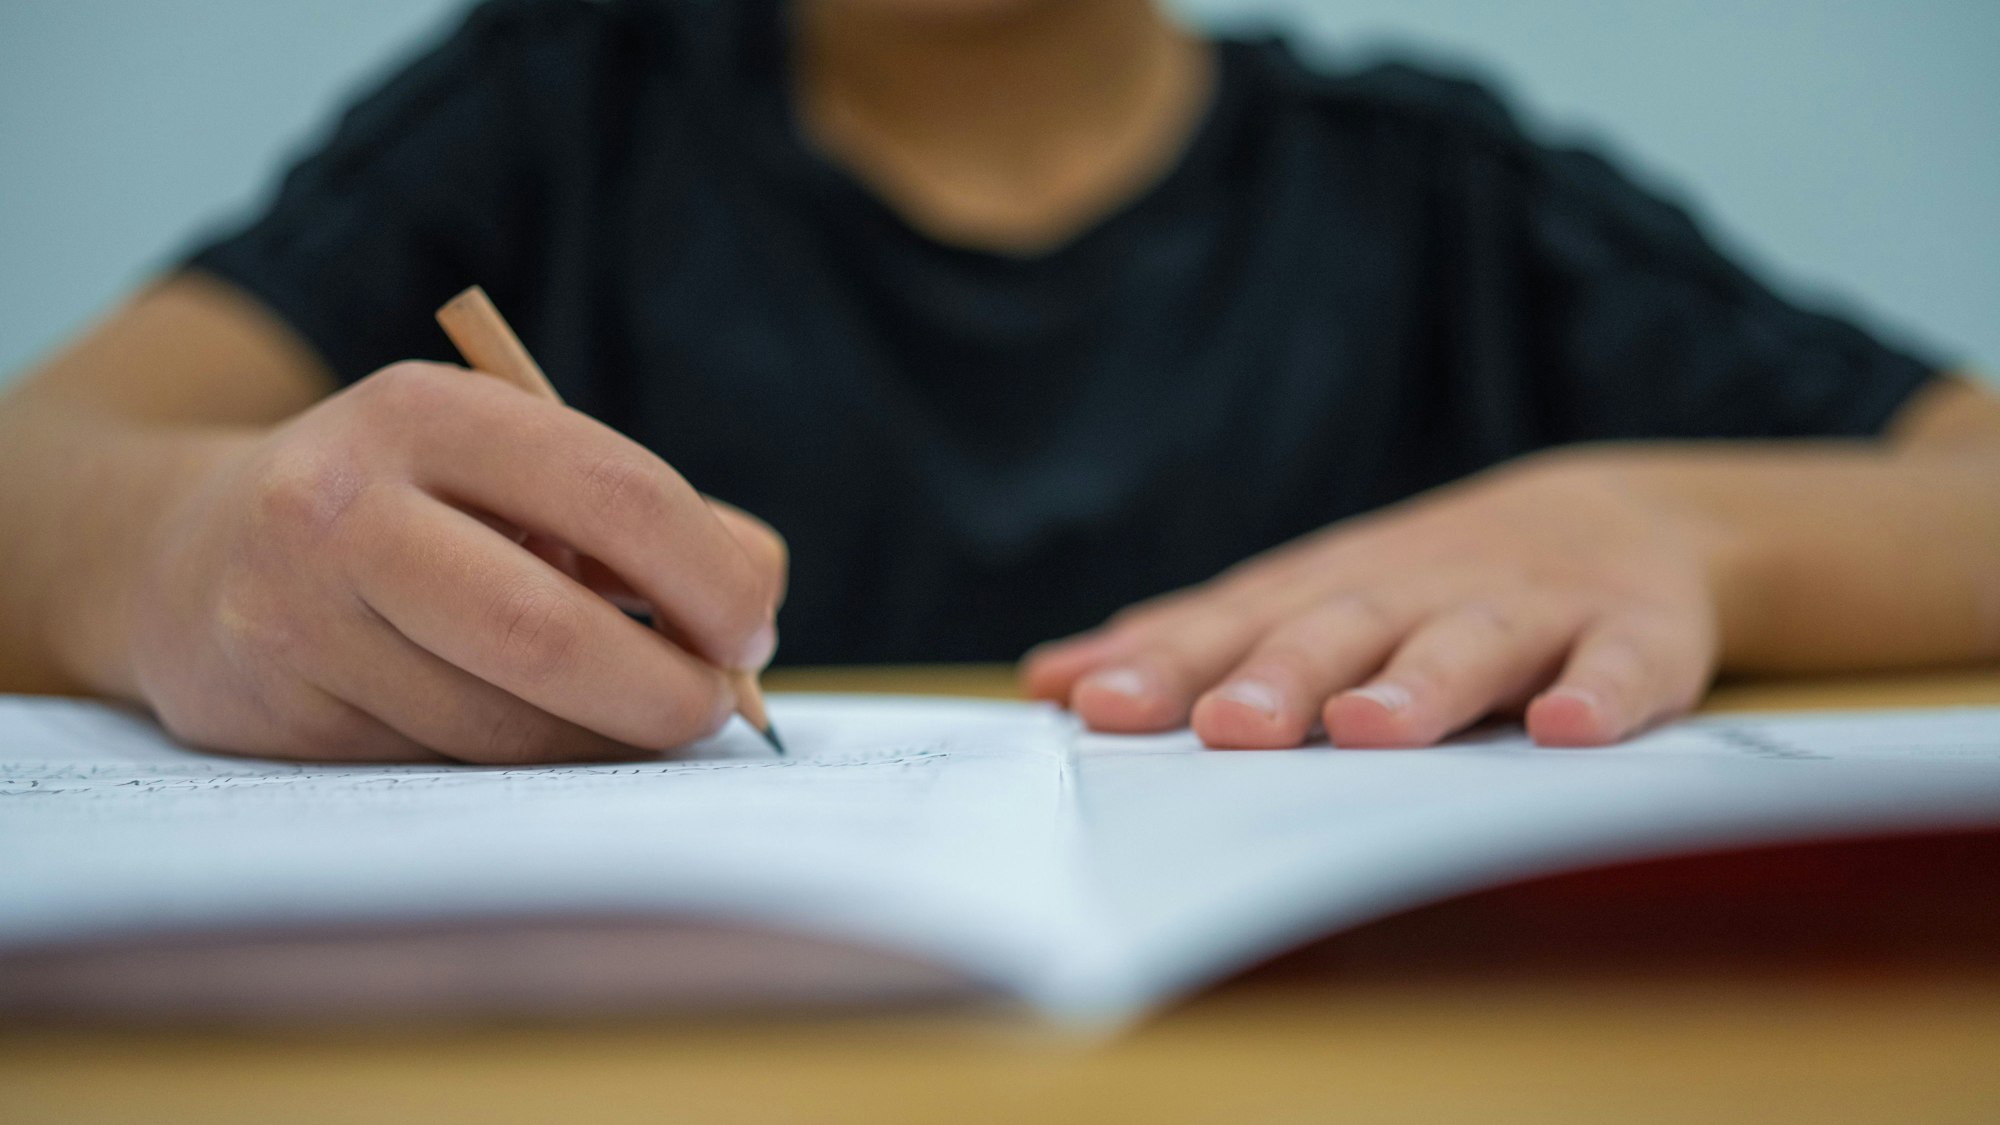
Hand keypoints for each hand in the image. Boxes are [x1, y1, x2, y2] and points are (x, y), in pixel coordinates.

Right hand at [116, 362, 784, 762]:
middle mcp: (341, 508)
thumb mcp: (512, 463)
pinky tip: (547, 736)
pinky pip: (445, 769)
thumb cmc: (408, 506)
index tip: (752, 629)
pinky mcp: (276, 717)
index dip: (708, 577)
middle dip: (665, 691)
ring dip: (603, 744)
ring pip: (498, 726)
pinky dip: (527, 769)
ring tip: (641, 722)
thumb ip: (647, 516)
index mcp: (425, 411)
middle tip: (718, 708)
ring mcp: (294, 619)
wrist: (186, 553)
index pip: (612, 493)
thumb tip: (756, 603)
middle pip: (546, 633)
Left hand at [1023, 450, 1738, 747]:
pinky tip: (1571, 731)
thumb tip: (1050, 681)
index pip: (1236, 627)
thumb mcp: (1309, 600)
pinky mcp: (1634, 633)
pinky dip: (1602, 691)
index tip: (1093, 704)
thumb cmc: (1423, 586)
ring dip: (1418, 684)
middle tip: (1224, 728)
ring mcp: (1528, 609)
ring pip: (1469, 644)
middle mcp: (1417, 593)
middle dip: (1279, 676)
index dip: (1168, 664)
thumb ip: (1193, 641)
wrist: (1615, 516)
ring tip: (1368, 729)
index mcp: (1332, 591)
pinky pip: (1623, 663)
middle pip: (1340, 629)